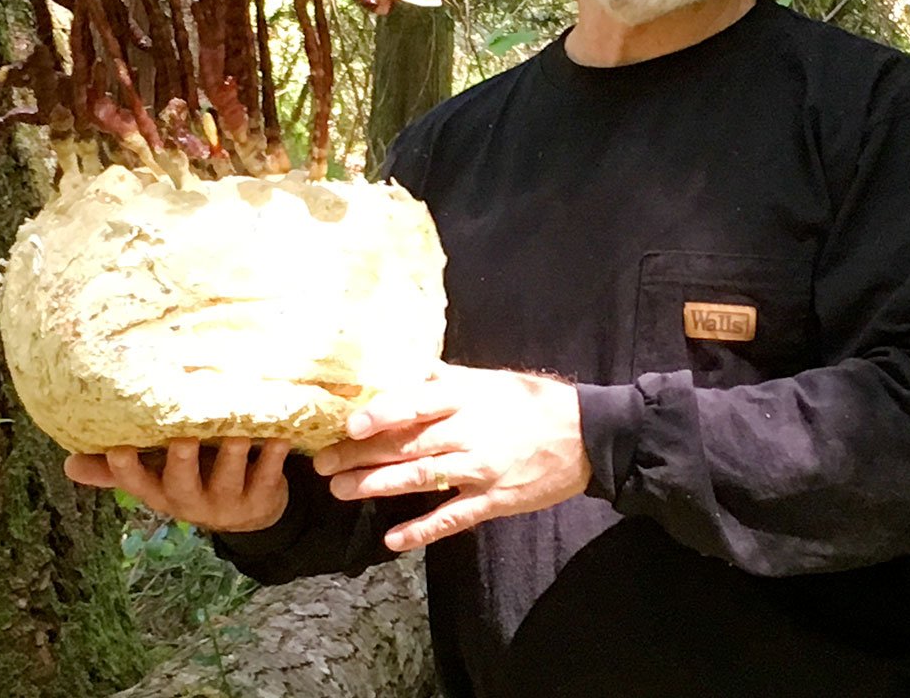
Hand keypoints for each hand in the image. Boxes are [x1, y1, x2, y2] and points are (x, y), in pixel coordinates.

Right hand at [63, 437, 291, 532]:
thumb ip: (117, 469)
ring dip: (232, 455)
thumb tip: (67, 465)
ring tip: (238, 432)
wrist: (250, 513)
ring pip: (226, 479)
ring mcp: (225, 502)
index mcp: (160, 492)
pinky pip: (266, 478)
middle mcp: (189, 500)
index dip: (125, 470)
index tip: (118, 448)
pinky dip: (272, 458)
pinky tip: (278, 437)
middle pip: (180, 484)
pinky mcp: (260, 499)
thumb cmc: (194, 477)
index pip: (135, 483)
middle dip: (180, 462)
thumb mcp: (157, 476)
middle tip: (183, 439)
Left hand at [310, 365, 592, 551]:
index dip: (381, 414)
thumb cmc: (533, 402)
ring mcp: (480, 469)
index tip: (348, 424)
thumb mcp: (489, 380)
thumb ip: (443, 378)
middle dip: (361, 456)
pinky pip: (452, 517)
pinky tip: (392, 540)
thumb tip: (400, 368)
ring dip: (377, 487)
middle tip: (323, 464)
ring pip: (421, 479)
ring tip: (341, 491)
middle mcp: (469, 433)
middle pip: (407, 445)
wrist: (586, 436)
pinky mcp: (494, 500)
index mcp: (466, 398)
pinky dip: (422, 530)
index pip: (416, 405)